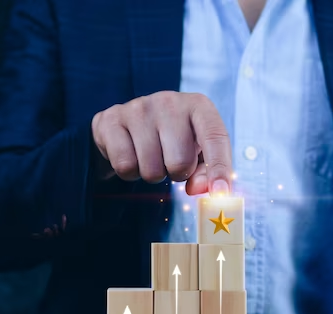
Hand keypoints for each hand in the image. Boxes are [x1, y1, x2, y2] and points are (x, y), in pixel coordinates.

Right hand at [91, 91, 231, 194]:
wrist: (130, 124)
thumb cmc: (173, 140)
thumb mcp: (197, 152)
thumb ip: (206, 172)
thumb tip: (198, 189)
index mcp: (198, 105)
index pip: (215, 137)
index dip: (220, 168)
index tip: (221, 193)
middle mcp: (169, 101)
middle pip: (179, 162)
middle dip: (175, 173)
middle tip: (169, 161)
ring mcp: (138, 107)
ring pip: (150, 169)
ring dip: (152, 174)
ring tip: (151, 156)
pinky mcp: (111, 119)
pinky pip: (124, 165)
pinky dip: (129, 172)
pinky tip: (131, 154)